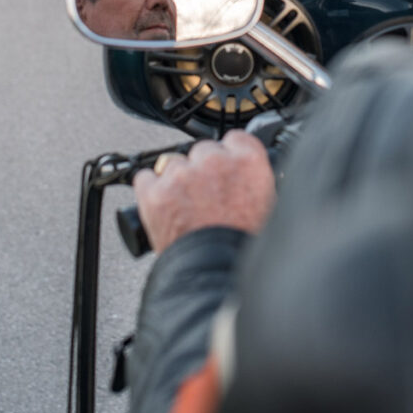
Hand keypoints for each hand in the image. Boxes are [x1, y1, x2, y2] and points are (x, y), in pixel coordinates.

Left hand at [132, 130, 275, 252]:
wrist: (215, 273)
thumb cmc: (241, 248)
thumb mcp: (268, 207)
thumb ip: (254, 182)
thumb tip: (246, 177)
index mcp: (248, 162)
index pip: (235, 139)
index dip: (229, 155)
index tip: (226, 167)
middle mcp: (214, 161)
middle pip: (203, 150)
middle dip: (203, 170)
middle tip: (206, 197)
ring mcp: (181, 175)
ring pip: (173, 164)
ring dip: (177, 181)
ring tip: (185, 209)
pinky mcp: (155, 192)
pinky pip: (145, 179)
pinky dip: (151, 192)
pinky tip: (163, 209)